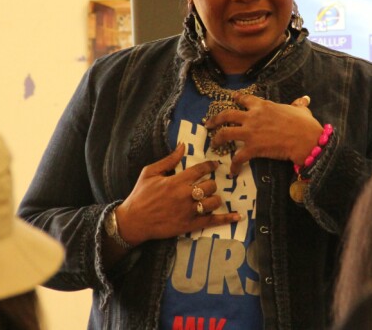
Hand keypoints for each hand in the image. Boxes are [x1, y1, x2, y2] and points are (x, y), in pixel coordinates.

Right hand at [116, 143, 240, 245]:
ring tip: (210, 198)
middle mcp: (185, 195)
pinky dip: (226, 219)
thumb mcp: (150, 172)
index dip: (210, 165)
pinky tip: (238, 217)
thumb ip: (168, 160)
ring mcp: (189, 211)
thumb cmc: (140, 195)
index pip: (201, 170)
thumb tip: (183, 146)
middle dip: (210, 184)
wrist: (133, 221)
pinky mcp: (190, 225)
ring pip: (213, 202)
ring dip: (214, 198)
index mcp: (176, 181)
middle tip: (206, 185)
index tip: (215, 165)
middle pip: (210, 186)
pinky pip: (212, 221)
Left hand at [205, 94, 322, 175]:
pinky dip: (234, 165)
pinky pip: (238, 157)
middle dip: (215, 119)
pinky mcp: (252, 148)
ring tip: (213, 144)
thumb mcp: (300, 110)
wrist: (305, 139)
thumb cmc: (304, 123)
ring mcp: (250, 132)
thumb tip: (304, 100)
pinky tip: (233, 171)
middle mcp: (252, 117)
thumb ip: (298, 105)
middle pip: (226, 115)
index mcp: (262, 106)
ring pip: (225, 133)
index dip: (236, 98)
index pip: (245, 99)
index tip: (232, 99)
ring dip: (217, 139)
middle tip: (208, 124)